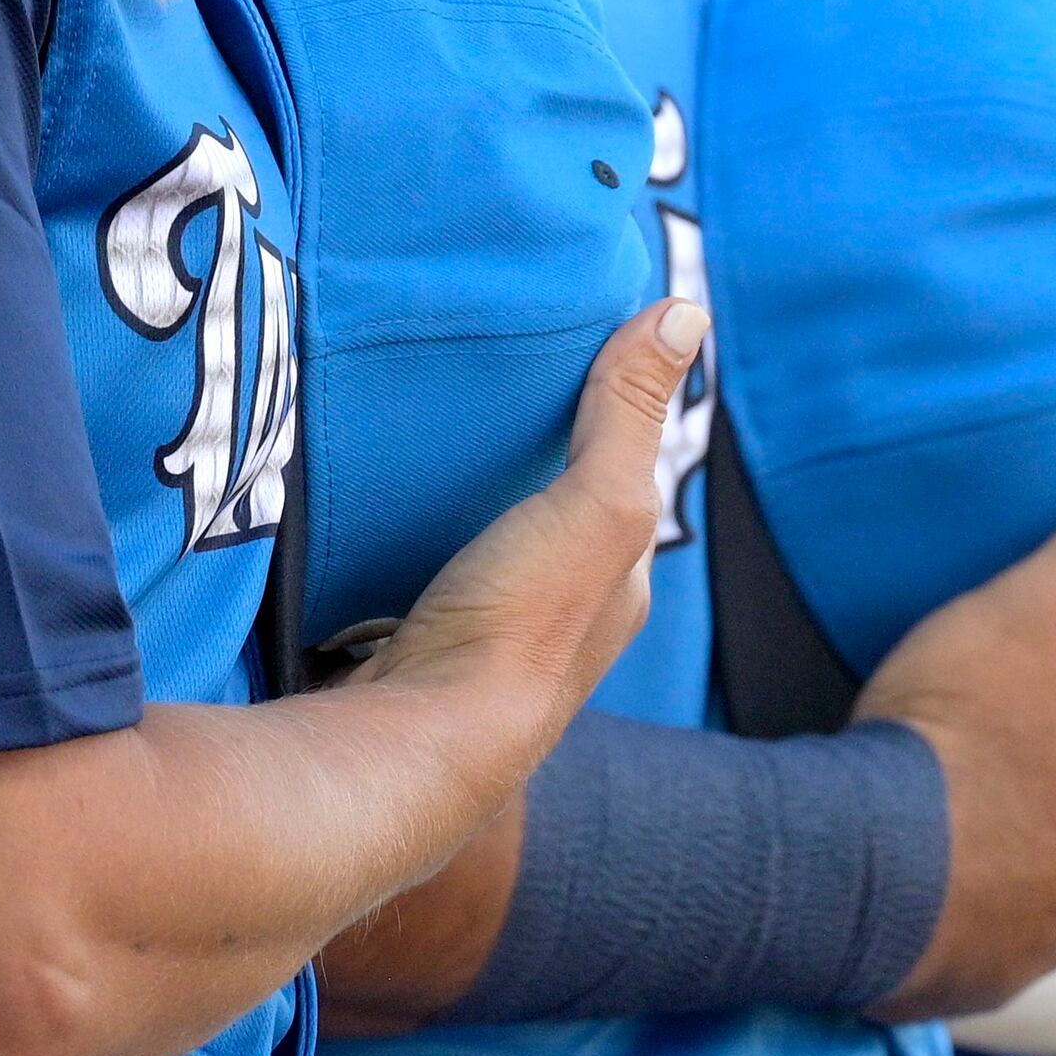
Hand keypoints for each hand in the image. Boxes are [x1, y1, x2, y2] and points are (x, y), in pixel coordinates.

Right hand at [365, 299, 709, 732]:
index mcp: (617, 587)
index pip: (624, 490)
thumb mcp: (597, 501)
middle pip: (548, 527)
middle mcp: (560, 624)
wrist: (411, 745)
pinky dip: (398, 548)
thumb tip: (688, 310)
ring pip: (477, 557)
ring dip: (455, 511)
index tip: (568, 370)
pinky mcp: (408, 655)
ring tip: (417, 445)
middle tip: (477, 402)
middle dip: (522, 472)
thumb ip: (629, 412)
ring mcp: (480, 647)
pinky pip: (409, 583)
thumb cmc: (520, 623)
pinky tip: (367, 516)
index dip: (607, 430)